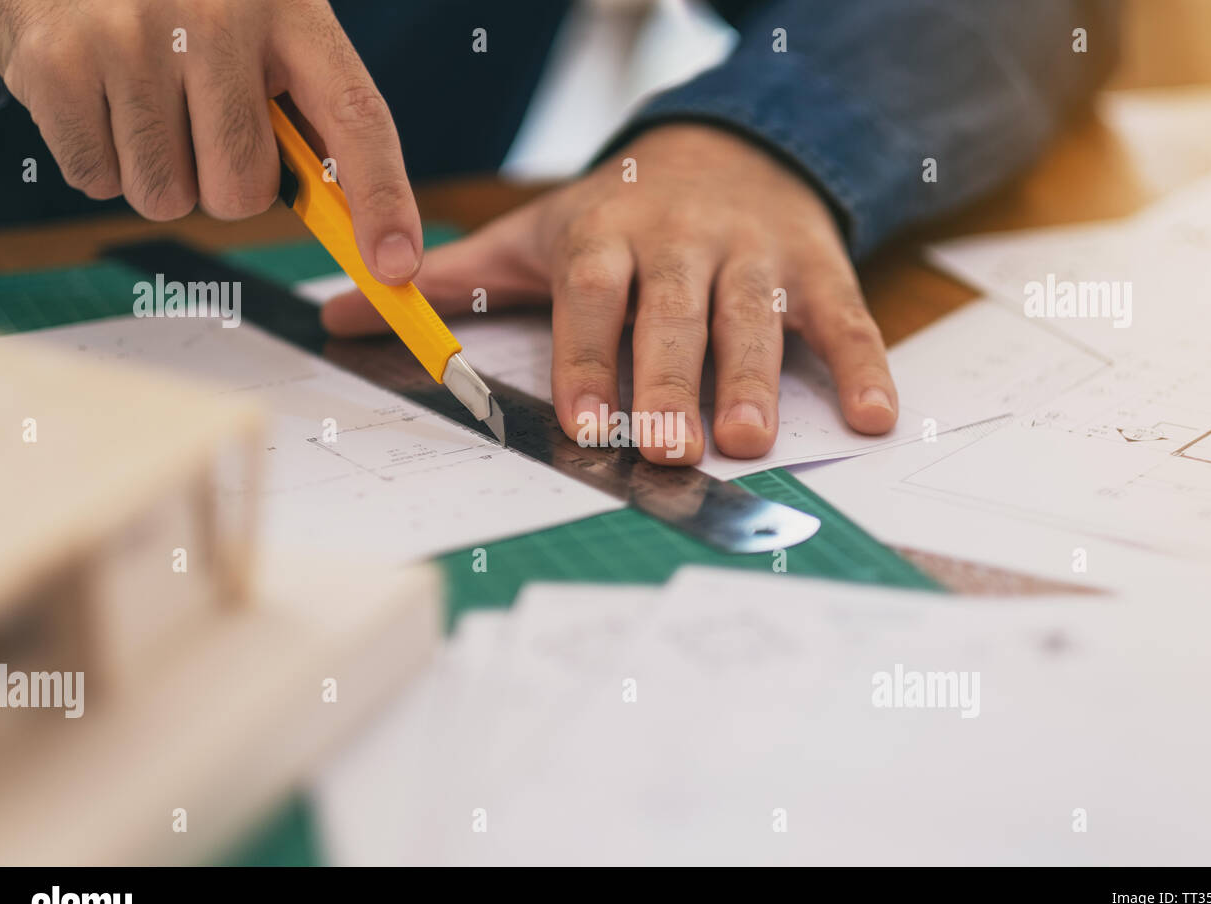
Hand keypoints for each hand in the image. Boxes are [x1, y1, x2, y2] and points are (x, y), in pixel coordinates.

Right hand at [0, 0, 420, 284]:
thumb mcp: (259, 23)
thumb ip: (307, 108)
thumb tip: (360, 229)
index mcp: (289, 7)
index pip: (356, 116)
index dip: (383, 199)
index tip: (396, 265)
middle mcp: (215, 16)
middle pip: (241, 191)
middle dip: (222, 184)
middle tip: (198, 125)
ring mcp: (130, 37)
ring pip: (165, 198)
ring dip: (156, 173)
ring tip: (139, 98)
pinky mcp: (57, 63)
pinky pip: (98, 181)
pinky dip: (98, 159)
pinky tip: (95, 95)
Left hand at [323, 123, 899, 463]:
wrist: (729, 146)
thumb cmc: (619, 214)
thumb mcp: (534, 236)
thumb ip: (451, 280)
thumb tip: (335, 316)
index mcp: (605, 235)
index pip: (593, 299)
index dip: (590, 360)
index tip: (585, 426)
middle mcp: (681, 239)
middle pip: (674, 314)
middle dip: (671, 381)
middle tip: (669, 449)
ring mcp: (753, 249)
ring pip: (756, 313)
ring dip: (756, 376)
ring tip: (751, 439)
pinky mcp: (816, 262)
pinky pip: (843, 315)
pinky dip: (863, 363)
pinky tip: (875, 416)